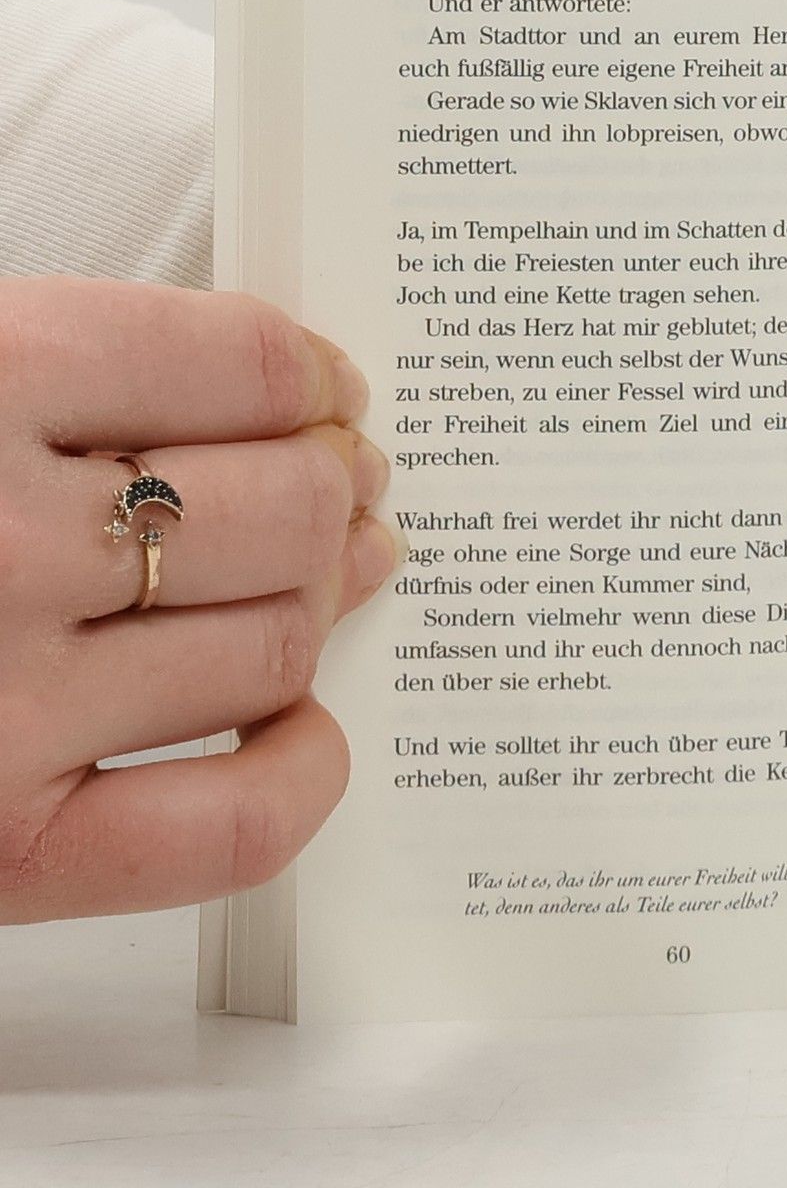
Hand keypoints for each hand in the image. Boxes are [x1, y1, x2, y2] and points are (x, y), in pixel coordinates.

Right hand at [0, 276, 396, 921]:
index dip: (308, 374)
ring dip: (326, 600)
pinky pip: (222, 827)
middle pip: (276, 505)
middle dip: (334, 488)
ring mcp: (1, 704)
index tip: (329, 390)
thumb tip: (261, 395)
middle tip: (350, 483)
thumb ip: (51, 373)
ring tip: (341, 568)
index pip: (232, 360)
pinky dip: (300, 776)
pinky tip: (306, 727)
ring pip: (272, 640)